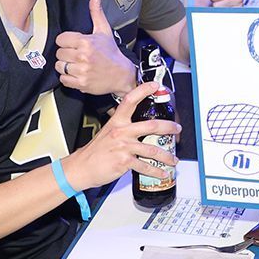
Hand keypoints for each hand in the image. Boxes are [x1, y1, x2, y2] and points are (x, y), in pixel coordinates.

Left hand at [54, 0, 137, 96]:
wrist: (122, 74)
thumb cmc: (111, 52)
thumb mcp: (104, 30)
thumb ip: (96, 12)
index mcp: (86, 42)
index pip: (61, 39)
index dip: (66, 41)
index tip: (73, 44)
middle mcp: (83, 56)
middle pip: (59, 53)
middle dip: (66, 53)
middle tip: (76, 54)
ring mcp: (82, 71)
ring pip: (60, 66)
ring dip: (65, 65)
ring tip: (75, 64)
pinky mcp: (81, 83)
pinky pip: (63, 79)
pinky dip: (68, 77)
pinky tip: (77, 73)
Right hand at [62, 80, 181, 189]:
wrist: (82, 167)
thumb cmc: (95, 151)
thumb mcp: (108, 132)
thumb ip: (123, 128)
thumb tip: (140, 127)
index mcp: (117, 122)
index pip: (130, 100)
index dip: (143, 90)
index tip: (155, 85)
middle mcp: (121, 132)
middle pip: (151, 125)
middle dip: (168, 127)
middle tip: (177, 128)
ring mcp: (124, 147)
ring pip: (152, 149)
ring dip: (166, 156)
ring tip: (173, 159)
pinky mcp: (124, 161)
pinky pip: (145, 166)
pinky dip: (156, 171)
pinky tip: (162, 172)